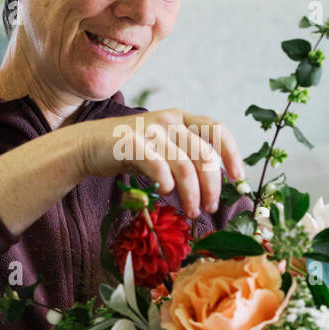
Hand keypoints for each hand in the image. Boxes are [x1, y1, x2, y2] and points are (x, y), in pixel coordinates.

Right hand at [77, 107, 244, 219]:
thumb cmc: (133, 152)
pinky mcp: (132, 143)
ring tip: (191, 211)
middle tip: (209, 208)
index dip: (232, 153)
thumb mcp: (165, 148)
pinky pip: (158, 165)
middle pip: (204, 154)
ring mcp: (151, 130)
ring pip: (185, 165)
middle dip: (212, 186)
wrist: (90, 145)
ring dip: (192, 194)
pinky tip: (165, 193)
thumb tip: (215, 186)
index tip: (238, 178)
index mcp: (182, 118)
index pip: (217, 130)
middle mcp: (170, 120)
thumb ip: (187, 158)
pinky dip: (166, 182)